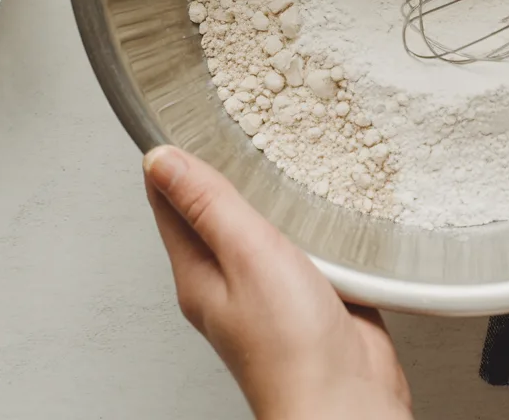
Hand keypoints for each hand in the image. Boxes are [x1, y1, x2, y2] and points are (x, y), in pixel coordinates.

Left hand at [144, 146, 412, 419]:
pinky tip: (321, 196)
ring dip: (270, 188)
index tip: (183, 117)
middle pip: (215, 208)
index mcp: (198, 272)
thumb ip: (208, 205)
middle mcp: (229, 278)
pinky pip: (301, 240)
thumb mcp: (245, 256)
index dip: (174, 158)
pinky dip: (306, 214)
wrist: (347, 400)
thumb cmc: (291, 346)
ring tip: (278, 145)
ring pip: (262, 222)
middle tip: (237, 119)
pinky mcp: (311, 289)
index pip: (171, 202)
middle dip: (226, 165)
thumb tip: (162, 162)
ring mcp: (270, 285)